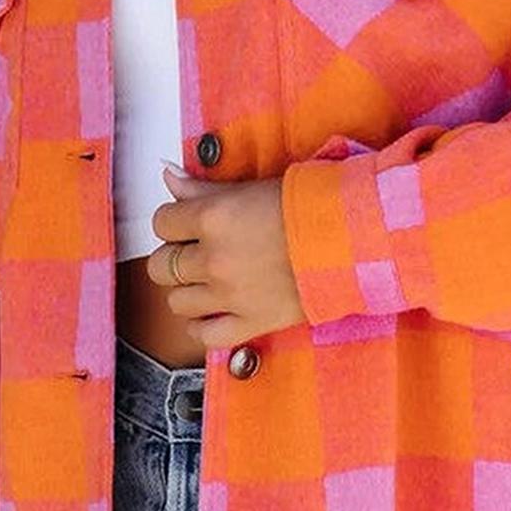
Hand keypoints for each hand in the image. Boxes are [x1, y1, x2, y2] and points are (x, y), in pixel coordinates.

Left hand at [146, 162, 305, 350]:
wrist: (349, 241)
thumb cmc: (304, 208)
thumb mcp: (249, 189)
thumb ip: (202, 187)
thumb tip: (167, 174)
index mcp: (213, 219)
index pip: (162, 223)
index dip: (173, 223)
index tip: (187, 225)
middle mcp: (214, 260)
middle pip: (161, 265)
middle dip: (175, 257)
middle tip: (197, 252)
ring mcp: (230, 296)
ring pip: (176, 302)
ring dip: (187, 290)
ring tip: (207, 281)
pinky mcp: (250, 323)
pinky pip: (204, 335)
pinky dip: (201, 326)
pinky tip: (211, 312)